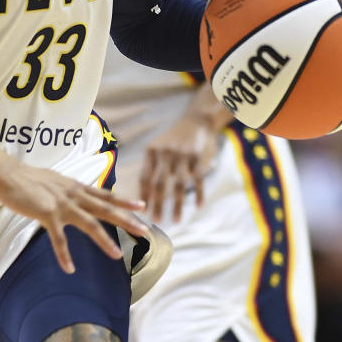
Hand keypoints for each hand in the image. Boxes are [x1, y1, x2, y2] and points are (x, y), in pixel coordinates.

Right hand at [0, 160, 148, 274]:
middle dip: (127, 220)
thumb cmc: (28, 179)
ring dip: (105, 241)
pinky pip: (59, 239)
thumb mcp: (55, 181)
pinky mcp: (47, 214)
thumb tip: (77, 193)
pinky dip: (64, 255)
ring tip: (118, 255)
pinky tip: (70, 268)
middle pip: (106, 209)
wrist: (8, 174)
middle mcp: (74, 195)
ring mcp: (62, 204)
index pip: (106, 194)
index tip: (142, 206)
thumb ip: (68, 189)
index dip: (125, 200)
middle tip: (145, 231)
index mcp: (76, 187)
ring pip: (90, 224)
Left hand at [138, 106, 227, 222]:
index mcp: (152, 151)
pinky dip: (198, 194)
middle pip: (159, 184)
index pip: (144, 177)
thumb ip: (152, 167)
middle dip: (157, 204)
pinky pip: (198, 179)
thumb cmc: (175, 139)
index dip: (143, 196)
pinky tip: (198, 206)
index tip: (142, 212)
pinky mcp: (199, 157)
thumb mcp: (158, 147)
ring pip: (179, 184)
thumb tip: (143, 195)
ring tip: (175, 220)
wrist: (197, 120)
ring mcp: (183, 155)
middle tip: (156, 221)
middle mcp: (166, 153)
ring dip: (176, 205)